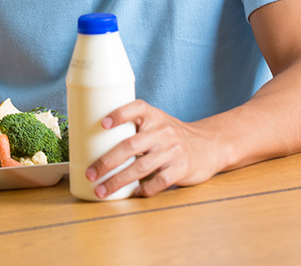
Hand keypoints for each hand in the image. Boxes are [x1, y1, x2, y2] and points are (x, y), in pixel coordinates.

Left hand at [85, 99, 219, 198]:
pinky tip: (133, 193)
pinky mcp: (181, 169)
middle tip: (91, 173)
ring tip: (102, 190)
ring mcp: (172, 152)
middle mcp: (162, 132)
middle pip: (130, 146)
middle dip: (106, 162)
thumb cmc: (173, 135)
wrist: (210, 145)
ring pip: (140, 167)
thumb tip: (95, 142)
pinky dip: (144, 189)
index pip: (136, 108)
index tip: (103, 124)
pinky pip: (159, 182)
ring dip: (118, 181)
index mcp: (154, 117)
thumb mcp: (157, 122)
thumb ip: (134, 127)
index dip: (119, 114)